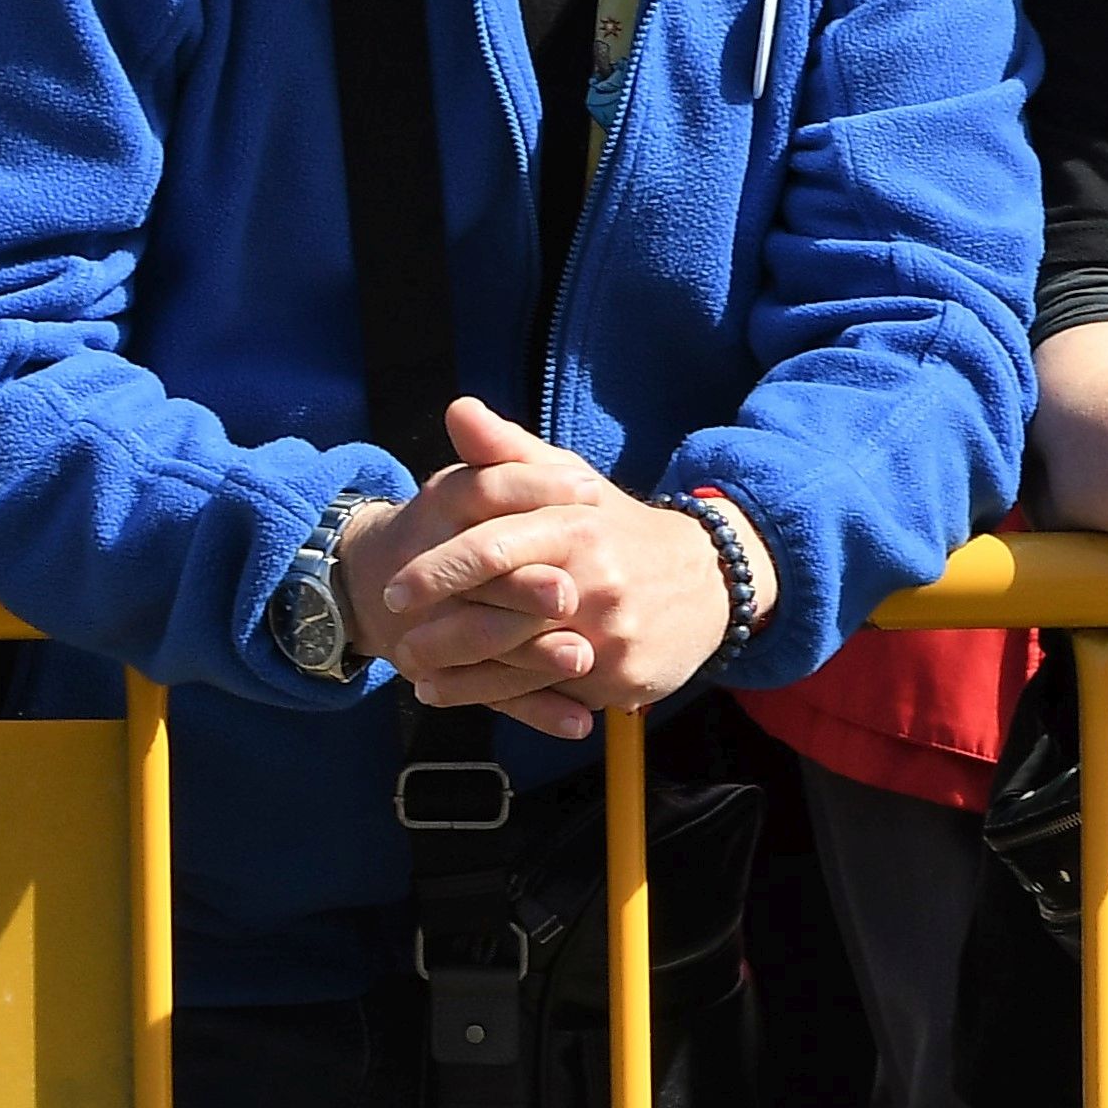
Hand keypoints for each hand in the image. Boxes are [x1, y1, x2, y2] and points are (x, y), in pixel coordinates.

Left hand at [353, 398, 742, 735]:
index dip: (438, 571)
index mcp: (578, 527)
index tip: (395, 590)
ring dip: (462, 676)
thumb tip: (458, 409)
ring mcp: (612, 635)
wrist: (712, 581)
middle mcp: (598, 582)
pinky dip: (504, 698)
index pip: (494, 548)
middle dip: (443, 634)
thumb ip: (508, 451)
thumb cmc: (619, 531)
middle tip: (401, 644)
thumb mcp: (571, 483)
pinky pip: (552, 695)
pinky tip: (466, 693)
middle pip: (502, 616)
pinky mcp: (623, 678)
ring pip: (521, 666)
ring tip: (420, 675)